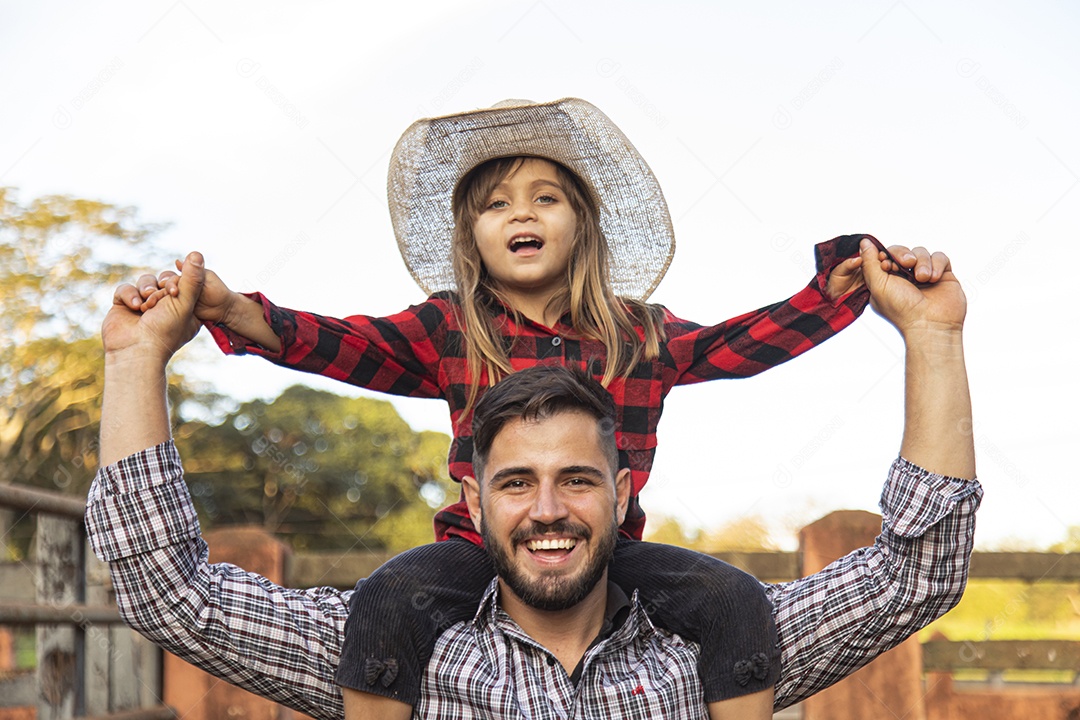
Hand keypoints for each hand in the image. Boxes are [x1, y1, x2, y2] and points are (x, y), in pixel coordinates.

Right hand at [114, 256, 236, 324]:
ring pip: (145, 281)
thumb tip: (197, 253)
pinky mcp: (124, 306)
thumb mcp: (184, 302)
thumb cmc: (165, 329)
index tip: (175, 293)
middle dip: (160, 287)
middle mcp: (164, 306)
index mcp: (185, 308)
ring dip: (145, 290)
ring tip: (145, 306)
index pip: (183, 281)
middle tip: (160, 299)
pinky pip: (126, 289)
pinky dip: (129, 295)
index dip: (177, 282)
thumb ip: (192, 278)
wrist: (136, 350)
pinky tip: (134, 308)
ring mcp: (143, 305)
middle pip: (163, 279)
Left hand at [859, 238, 965, 335]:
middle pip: (902, 251)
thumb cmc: (902, 309)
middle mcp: (904, 278)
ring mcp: (924, 276)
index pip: (884, 256)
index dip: (885, 255)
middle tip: (906, 264)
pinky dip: (937, 264)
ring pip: (921, 252)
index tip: (886, 264)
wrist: (931, 324)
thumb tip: (864, 242)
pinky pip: (940, 257)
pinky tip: (934, 279)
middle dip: (903, 254)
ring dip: (922, 262)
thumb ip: (869, 263)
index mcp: (886, 281)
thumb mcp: (878, 285)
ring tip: (923, 278)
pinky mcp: (942, 275)